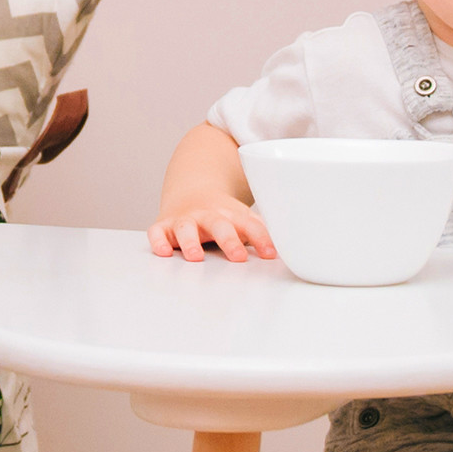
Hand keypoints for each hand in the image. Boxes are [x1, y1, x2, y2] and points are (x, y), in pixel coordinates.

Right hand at [148, 201, 276, 262]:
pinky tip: (163, 252)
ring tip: (196, 257)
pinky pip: (157, 232)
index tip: (271, 254)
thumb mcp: (244, 220)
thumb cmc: (223, 216)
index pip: (249, 225)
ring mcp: (185, 219)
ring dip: (191, 242)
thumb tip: (294, 251)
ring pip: (186, 228)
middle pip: (219, 225)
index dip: (261, 238)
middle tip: (238, 257)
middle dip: (228, 241)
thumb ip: (262, 235)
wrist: (191, 193)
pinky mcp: (164, 225)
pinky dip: (158, 240)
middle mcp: (207, 216)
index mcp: (231, 215)